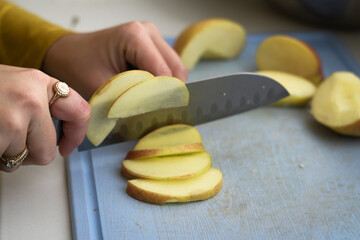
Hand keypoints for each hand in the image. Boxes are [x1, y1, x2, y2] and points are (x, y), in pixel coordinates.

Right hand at [0, 65, 89, 171]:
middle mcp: (30, 98)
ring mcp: (11, 118)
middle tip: (9, 138)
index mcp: (39, 82)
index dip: (76, 134)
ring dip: (5, 154)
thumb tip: (64, 137)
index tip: (68, 146)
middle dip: (29, 153)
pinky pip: (3, 163)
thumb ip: (41, 104)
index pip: (79, 112)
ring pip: (22, 160)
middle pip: (47, 151)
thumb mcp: (17, 85)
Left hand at [42, 21, 187, 99]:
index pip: (165, 73)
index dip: (164, 97)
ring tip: (147, 101)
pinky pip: (168, 68)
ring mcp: (152, 36)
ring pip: (176, 70)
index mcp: (135, 36)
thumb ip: (131, 100)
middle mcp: (148, 31)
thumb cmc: (78, 67)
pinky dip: (161, 84)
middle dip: (168, 93)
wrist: (68, 54)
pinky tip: (145, 91)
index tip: (158, 116)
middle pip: (177, 70)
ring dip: (165, 89)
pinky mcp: (152, 45)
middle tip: (154, 112)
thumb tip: (157, 113)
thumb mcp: (103, 88)